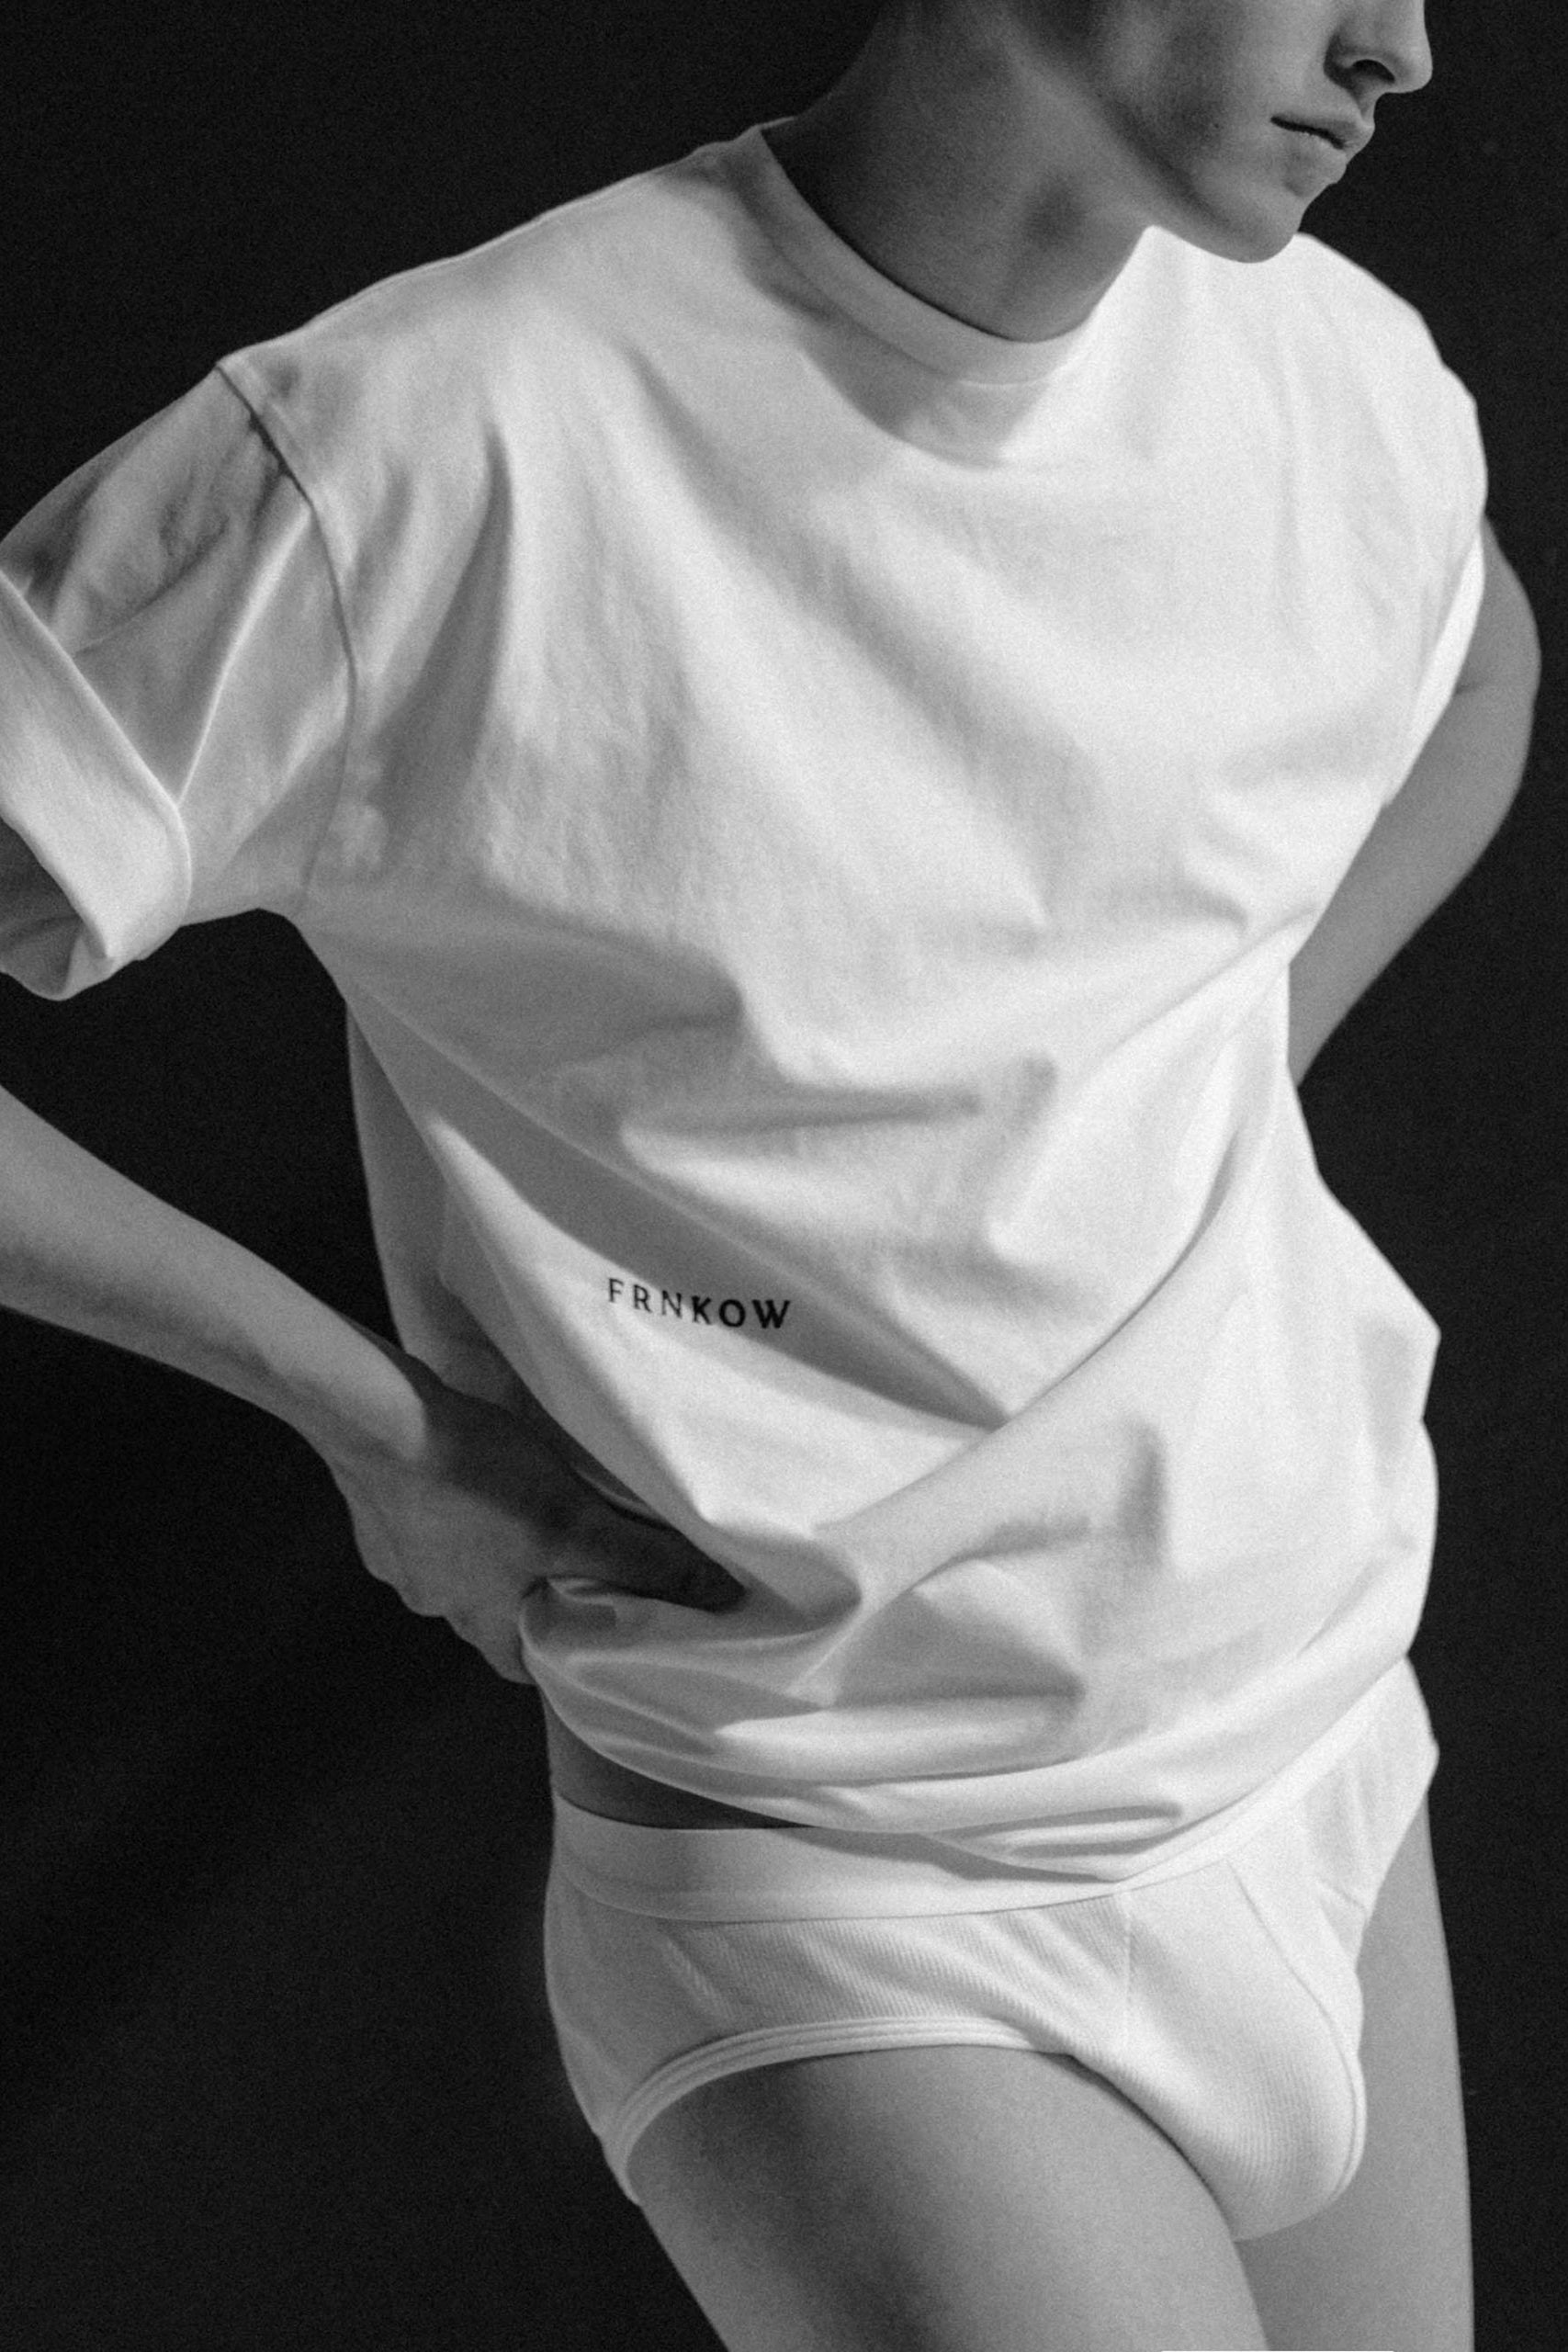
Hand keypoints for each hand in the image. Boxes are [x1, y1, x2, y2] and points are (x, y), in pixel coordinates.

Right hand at [317, 1351, 744, 1680]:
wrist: (373, 1417)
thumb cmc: (475, 1477)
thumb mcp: (575, 1519)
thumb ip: (645, 1561)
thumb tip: (721, 1598)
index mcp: (475, 1616)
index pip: (521, 1665)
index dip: (559, 1655)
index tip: (594, 1630)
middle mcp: (430, 1599)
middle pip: (489, 1613)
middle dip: (528, 1593)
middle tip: (571, 1557)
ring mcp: (394, 1557)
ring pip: (455, 1567)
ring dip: (488, 1547)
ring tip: (525, 1506)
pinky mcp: (373, 1511)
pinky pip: (420, 1523)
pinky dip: (448, 1507)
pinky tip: (469, 1471)